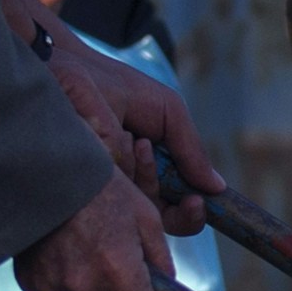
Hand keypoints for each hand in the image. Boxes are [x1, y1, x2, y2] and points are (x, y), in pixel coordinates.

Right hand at [14, 173, 184, 290]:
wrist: (42, 169)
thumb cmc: (102, 187)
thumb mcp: (146, 216)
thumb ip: (161, 259)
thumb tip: (168, 290)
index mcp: (121, 269)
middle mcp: (86, 285)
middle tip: (130, 281)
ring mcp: (55, 287)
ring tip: (92, 252)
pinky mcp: (32, 283)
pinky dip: (66, 282)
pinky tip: (65, 251)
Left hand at [41, 26, 224, 230]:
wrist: (74, 70)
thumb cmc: (121, 88)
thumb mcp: (167, 113)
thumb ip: (191, 149)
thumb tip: (217, 188)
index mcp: (155, 174)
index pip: (178, 211)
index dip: (190, 214)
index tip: (197, 202)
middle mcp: (131, 186)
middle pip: (161, 220)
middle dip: (175, 210)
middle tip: (181, 193)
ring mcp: (108, 189)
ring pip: (138, 210)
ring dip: (147, 178)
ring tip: (138, 141)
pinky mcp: (85, 187)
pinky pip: (113, 196)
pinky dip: (125, 172)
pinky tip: (125, 143)